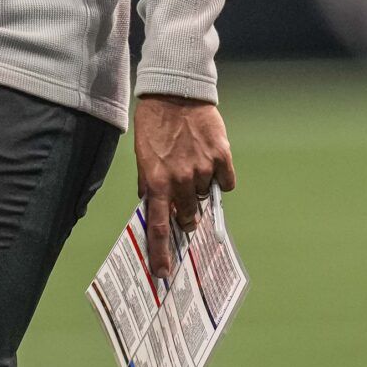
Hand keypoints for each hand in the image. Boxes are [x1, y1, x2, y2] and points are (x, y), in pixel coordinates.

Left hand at [133, 95, 235, 279]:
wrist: (175, 93)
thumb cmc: (153, 124)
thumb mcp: (142, 155)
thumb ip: (149, 183)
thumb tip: (153, 207)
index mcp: (156, 181)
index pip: (159, 226)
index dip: (161, 252)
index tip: (163, 273)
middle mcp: (180, 179)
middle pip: (188, 216)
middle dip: (185, 214)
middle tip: (182, 200)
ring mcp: (203, 169)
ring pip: (206, 198)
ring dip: (199, 191)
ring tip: (191, 166)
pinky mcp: (222, 157)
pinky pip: (225, 182)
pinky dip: (218, 177)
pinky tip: (209, 159)